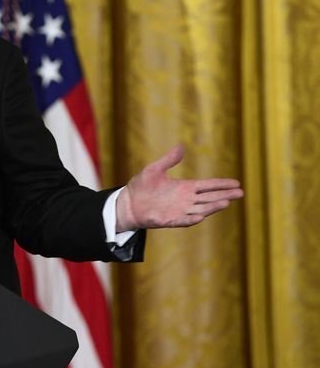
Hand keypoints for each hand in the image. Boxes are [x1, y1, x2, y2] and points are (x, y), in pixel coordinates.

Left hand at [116, 145, 242, 231]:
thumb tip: (181, 146)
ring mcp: (179, 211)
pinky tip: (200, 216)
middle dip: (224, 195)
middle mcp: (185, 200)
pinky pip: (183, 220)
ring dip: (212, 207)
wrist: (127, 203)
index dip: (221, 184)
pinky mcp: (170, 220)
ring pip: (200, 209)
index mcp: (185, 187)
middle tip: (240, 193)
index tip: (237, 183)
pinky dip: (192, 219)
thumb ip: (169, 159)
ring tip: (226, 202)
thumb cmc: (141, 186)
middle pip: (209, 198)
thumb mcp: (155, 169)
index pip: (207, 185)